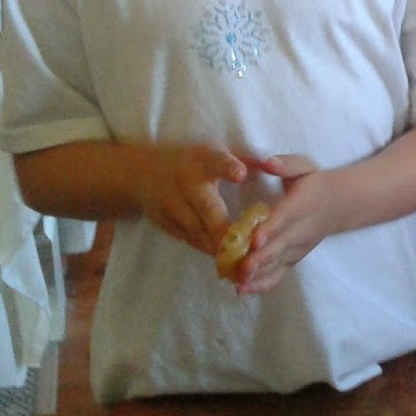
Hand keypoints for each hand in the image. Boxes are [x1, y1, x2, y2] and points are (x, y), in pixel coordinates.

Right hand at [131, 143, 247, 256]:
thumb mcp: (214, 150)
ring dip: (219, 247)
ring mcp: (173, 207)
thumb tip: (273, 163)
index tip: (241, 174)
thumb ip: (243, 157)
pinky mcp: (168, 226)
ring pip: (198, 231)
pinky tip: (228, 265)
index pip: (216, 161)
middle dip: (223, 226)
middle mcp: (186, 184)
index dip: (228, 167)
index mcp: (202, 160)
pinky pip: (192, 241)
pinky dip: (209, 252)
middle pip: (205, 207)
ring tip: (243, 262)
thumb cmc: (192, 161)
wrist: (142, 175)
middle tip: (245, 242)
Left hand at [228, 154, 336, 294]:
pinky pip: (279, 274)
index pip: (284, 218)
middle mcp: (301, 230)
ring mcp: (298, 248)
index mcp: (300, 205)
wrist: (340, 203)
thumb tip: (267, 162)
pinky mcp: (294, 259)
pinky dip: (262, 284)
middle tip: (242, 268)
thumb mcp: (304, 166)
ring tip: (238, 284)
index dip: (270, 229)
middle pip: (280, 247)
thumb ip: (286, 164)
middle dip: (261, 259)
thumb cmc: (315, 182)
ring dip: (259, 276)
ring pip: (278, 264)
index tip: (255, 239)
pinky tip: (243, 291)